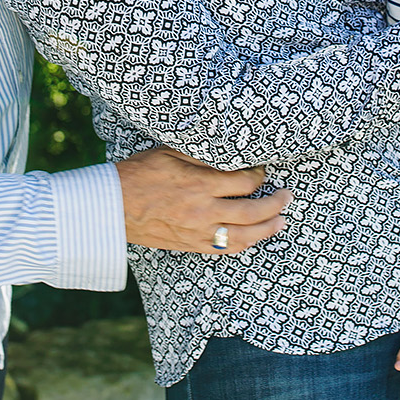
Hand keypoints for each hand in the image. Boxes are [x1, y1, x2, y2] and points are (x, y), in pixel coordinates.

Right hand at [116, 146, 291, 253]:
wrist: (111, 206)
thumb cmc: (138, 173)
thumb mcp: (170, 152)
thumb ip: (201, 153)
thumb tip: (229, 149)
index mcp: (200, 184)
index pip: (244, 182)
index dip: (259, 176)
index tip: (262, 171)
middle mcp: (202, 211)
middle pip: (252, 211)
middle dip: (275, 204)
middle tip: (288, 196)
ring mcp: (197, 232)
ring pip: (242, 236)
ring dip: (267, 229)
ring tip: (281, 221)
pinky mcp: (189, 245)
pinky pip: (223, 249)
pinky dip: (242, 244)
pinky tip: (253, 239)